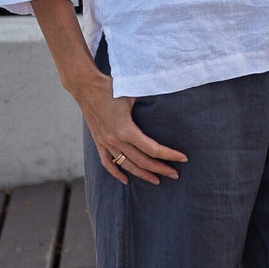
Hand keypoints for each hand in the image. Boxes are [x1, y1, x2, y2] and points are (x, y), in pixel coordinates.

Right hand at [74, 71, 186, 186]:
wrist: (85, 87)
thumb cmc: (111, 88)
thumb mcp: (133, 94)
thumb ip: (149, 102)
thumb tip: (168, 104)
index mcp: (126, 130)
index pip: (153, 149)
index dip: (169, 155)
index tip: (183, 158)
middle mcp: (116, 140)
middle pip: (142, 161)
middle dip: (160, 169)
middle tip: (175, 174)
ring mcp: (105, 143)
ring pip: (127, 165)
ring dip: (142, 174)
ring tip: (156, 180)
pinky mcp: (98, 142)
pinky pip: (107, 162)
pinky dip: (116, 173)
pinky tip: (126, 180)